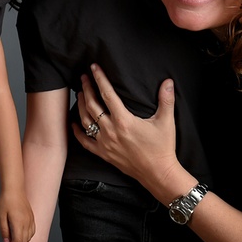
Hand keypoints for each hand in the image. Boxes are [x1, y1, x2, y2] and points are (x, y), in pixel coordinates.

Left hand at [0, 189, 34, 241]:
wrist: (14, 188)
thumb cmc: (6, 199)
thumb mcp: (1, 216)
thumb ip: (4, 231)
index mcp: (19, 222)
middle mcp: (27, 222)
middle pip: (24, 241)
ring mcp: (30, 219)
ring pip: (29, 237)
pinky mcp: (32, 217)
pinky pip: (32, 231)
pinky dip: (27, 236)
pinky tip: (21, 235)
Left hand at [72, 64, 181, 194]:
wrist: (158, 174)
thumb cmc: (163, 148)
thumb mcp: (166, 122)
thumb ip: (166, 100)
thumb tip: (168, 81)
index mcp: (124, 121)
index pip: (107, 94)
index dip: (99, 79)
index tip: (94, 68)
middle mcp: (111, 131)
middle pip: (92, 105)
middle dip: (87, 89)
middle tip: (83, 77)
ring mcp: (105, 143)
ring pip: (86, 121)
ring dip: (81, 105)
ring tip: (80, 94)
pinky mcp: (104, 154)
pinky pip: (85, 142)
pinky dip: (78, 132)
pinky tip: (74, 123)